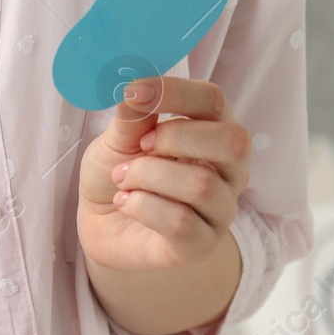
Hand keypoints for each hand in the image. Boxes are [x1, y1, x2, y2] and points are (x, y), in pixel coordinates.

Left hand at [77, 76, 250, 272]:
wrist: (101, 224)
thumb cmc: (119, 173)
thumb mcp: (118, 138)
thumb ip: (132, 116)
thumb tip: (134, 89)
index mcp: (214, 131)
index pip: (214, 100)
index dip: (175, 92)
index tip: (133, 92)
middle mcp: (229, 170)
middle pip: (232, 141)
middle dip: (175, 137)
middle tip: (140, 146)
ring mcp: (220, 210)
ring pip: (201, 185)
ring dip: (147, 176)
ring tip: (122, 180)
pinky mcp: (201, 245)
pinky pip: (181, 222)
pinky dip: (143, 207)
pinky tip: (126, 203)